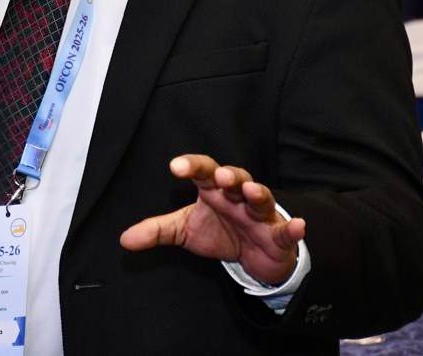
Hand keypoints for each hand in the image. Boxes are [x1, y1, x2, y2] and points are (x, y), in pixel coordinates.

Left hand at [119, 155, 304, 285]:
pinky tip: (298, 225)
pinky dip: (293, 228)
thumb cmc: (220, 231)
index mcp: (214, 190)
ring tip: (251, 191)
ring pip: (261, 198)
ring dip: (257, 193)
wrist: (254, 256)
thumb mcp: (185, 231)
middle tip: (218, 176)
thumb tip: (124, 239)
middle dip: (228, 176)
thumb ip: (157, 231)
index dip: (192, 166)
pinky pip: (286, 230)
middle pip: (235, 178)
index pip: (203, 171)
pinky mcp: (278, 235)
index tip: (176, 166)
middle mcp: (238, 196)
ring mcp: (260, 214)